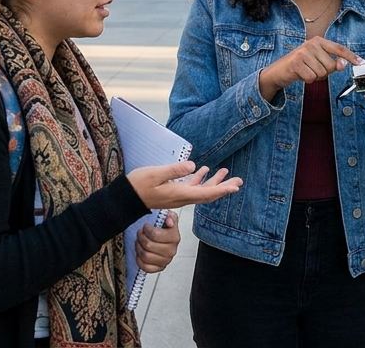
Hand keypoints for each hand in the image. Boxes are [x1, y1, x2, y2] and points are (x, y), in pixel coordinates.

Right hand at [126, 161, 242, 209]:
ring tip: (225, 172)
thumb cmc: (138, 185)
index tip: (235, 187)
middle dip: (224, 187)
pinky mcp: (173, 192)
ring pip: (201, 190)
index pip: (206, 194)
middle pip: (208, 194)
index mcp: (180, 194)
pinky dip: (199, 180)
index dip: (222, 190)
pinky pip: (191, 187)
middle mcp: (182, 197)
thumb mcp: (155, 174)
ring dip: (214, 182)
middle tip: (238, 181)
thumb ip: (174, 170)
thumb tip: (193, 165)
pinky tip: (202, 170)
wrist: (125, 199)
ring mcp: (177, 196)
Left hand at [134, 211, 180, 272]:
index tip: (145, 227)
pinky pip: (145, 267)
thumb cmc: (164, 229)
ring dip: (139, 247)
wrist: (164, 239)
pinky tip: (140, 253)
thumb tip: (169, 221)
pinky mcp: (159, 268)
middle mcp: (171, 250)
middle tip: (140, 233)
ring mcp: (166, 260)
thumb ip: (170, 216)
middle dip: (141, 238)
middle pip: (148, 245)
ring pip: (146, 256)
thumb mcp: (168, 218)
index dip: (146, 229)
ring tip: (139, 242)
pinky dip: (139, 260)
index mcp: (174, 237)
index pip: (155, 235)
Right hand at [258, 37, 362, 99]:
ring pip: (322, 73)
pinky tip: (300, 75)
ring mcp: (303, 53)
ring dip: (316, 77)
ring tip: (306, 71)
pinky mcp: (296, 63)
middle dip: (325, 73)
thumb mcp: (316, 61)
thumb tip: (343, 64)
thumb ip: (331, 62)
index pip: (339, 48)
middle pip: (331, 65)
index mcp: (318, 41)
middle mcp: (311, 44)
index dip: (351, 56)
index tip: (361, 62)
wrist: (278, 71)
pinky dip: (308, 80)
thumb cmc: (300, 66)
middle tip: (313, 70)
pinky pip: (312, 78)